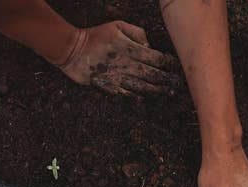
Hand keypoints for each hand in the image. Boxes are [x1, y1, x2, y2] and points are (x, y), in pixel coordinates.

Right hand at [58, 21, 179, 97]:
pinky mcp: (105, 85)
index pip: (154, 57)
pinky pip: (123, 93)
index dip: (167, 64)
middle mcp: (124, 63)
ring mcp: (115, 75)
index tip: (176, 68)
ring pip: (140, 86)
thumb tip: (149, 45)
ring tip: (166, 93)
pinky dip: (134, 96)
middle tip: (176, 85)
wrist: (70, 48)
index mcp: (128, 48)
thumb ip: (136, 32)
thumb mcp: (117, 25)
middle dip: (165, 80)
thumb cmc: (96, 35)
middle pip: (151, 74)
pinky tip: (144, 99)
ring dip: (154, 90)